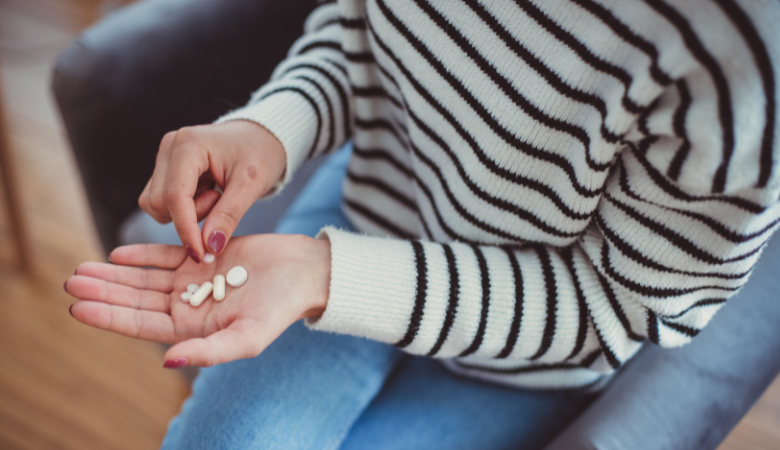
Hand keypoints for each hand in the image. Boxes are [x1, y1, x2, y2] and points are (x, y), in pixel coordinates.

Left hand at [65, 234, 329, 366]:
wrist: (304, 273)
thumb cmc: (281, 309)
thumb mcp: (249, 337)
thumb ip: (210, 351)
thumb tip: (166, 362)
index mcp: (194, 329)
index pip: (142, 325)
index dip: (109, 317)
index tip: (78, 308)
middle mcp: (188, 305)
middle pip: (136, 299)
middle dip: (103, 292)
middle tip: (72, 282)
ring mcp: (194, 280)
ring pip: (144, 277)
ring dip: (114, 273)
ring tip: (83, 268)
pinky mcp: (202, 255)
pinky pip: (165, 256)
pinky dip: (141, 254)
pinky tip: (118, 252)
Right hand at [138, 120, 285, 262]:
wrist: (261, 138)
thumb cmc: (260, 155)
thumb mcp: (251, 186)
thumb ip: (228, 216)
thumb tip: (208, 248)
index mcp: (189, 144)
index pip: (174, 196)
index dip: (186, 229)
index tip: (201, 254)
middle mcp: (169, 147)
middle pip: (160, 203)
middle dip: (190, 216)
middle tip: (222, 202)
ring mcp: (164, 156)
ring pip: (156, 204)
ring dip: (187, 212)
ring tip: (216, 196)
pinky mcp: (165, 168)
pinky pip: (162, 201)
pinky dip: (184, 207)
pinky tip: (207, 193)